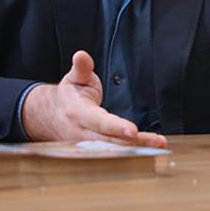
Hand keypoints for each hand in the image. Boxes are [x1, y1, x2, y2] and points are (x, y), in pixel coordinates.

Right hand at [22, 50, 167, 146]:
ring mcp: (87, 146)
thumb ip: (81, 68)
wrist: (50, 117)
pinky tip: (150, 151)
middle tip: (156, 142)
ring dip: (138, 150)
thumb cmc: (69, 96)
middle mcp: (82, 133)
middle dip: (134, 143)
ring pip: (115, 150)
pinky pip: (114, 154)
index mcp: (78, 113)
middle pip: (110, 141)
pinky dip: (132, 154)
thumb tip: (81, 56)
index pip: (100, 122)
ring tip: (158, 145)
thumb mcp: (74, 78)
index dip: (116, 127)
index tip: (132, 131)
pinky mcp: (93, 152)